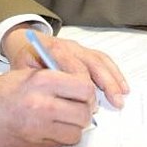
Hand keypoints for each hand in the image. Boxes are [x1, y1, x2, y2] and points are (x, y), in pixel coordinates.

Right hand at [0, 68, 96, 146]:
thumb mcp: (27, 74)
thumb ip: (55, 79)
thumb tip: (81, 88)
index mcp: (42, 81)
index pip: (84, 88)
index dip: (89, 93)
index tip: (86, 94)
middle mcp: (42, 104)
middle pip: (84, 113)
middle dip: (85, 112)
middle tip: (79, 108)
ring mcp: (37, 128)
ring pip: (76, 133)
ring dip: (74, 127)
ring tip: (64, 120)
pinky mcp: (32, 146)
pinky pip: (60, 144)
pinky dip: (60, 138)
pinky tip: (50, 129)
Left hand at [3, 26, 127, 108]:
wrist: (25, 41)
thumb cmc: (25, 61)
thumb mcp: (24, 71)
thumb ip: (40, 83)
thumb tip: (58, 104)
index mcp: (53, 50)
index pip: (74, 66)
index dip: (84, 84)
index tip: (89, 103)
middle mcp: (69, 46)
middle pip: (92, 62)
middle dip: (106, 82)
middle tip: (115, 101)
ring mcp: (79, 48)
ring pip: (101, 61)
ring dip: (113, 79)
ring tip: (122, 96)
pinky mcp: (85, 52)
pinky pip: (103, 60)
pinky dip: (114, 73)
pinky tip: (122, 86)